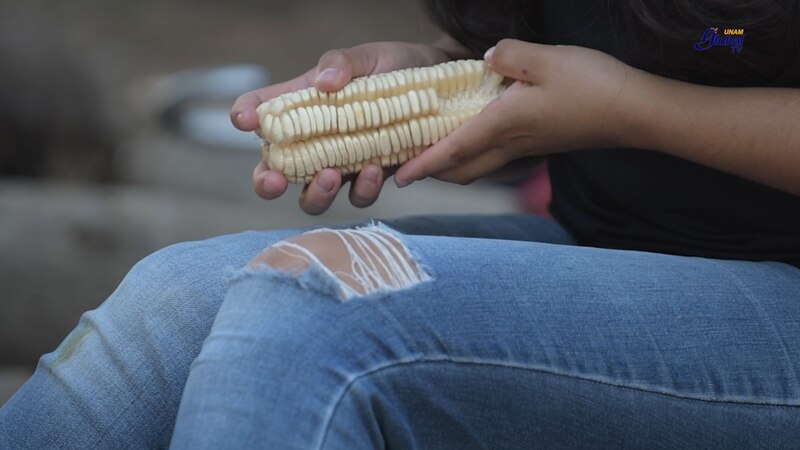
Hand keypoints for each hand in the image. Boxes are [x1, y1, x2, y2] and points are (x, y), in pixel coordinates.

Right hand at [231, 41, 458, 213]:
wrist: (444, 86)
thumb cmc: (396, 67)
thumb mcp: (368, 56)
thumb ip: (342, 62)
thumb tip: (325, 82)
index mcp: (304, 107)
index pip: (264, 112)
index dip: (245, 116)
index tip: (242, 120)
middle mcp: (316, 141)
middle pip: (275, 172)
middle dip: (266, 182)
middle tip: (273, 179)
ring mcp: (344, 164)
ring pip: (313, 197)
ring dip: (316, 193)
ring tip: (332, 173)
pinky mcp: (373, 178)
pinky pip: (359, 197)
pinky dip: (362, 189)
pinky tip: (375, 168)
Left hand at [394, 39, 638, 186]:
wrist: (634, 112)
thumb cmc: (593, 86)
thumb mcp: (547, 58)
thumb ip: (508, 55)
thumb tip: (485, 58)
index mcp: (504, 125)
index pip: (452, 150)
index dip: (422, 164)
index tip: (398, 177)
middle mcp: (511, 144)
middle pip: (462, 170)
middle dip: (432, 171)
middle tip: (409, 162)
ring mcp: (526, 148)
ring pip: (479, 166)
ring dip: (454, 164)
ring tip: (434, 148)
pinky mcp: (539, 143)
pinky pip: (496, 156)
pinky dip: (475, 153)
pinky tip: (475, 131)